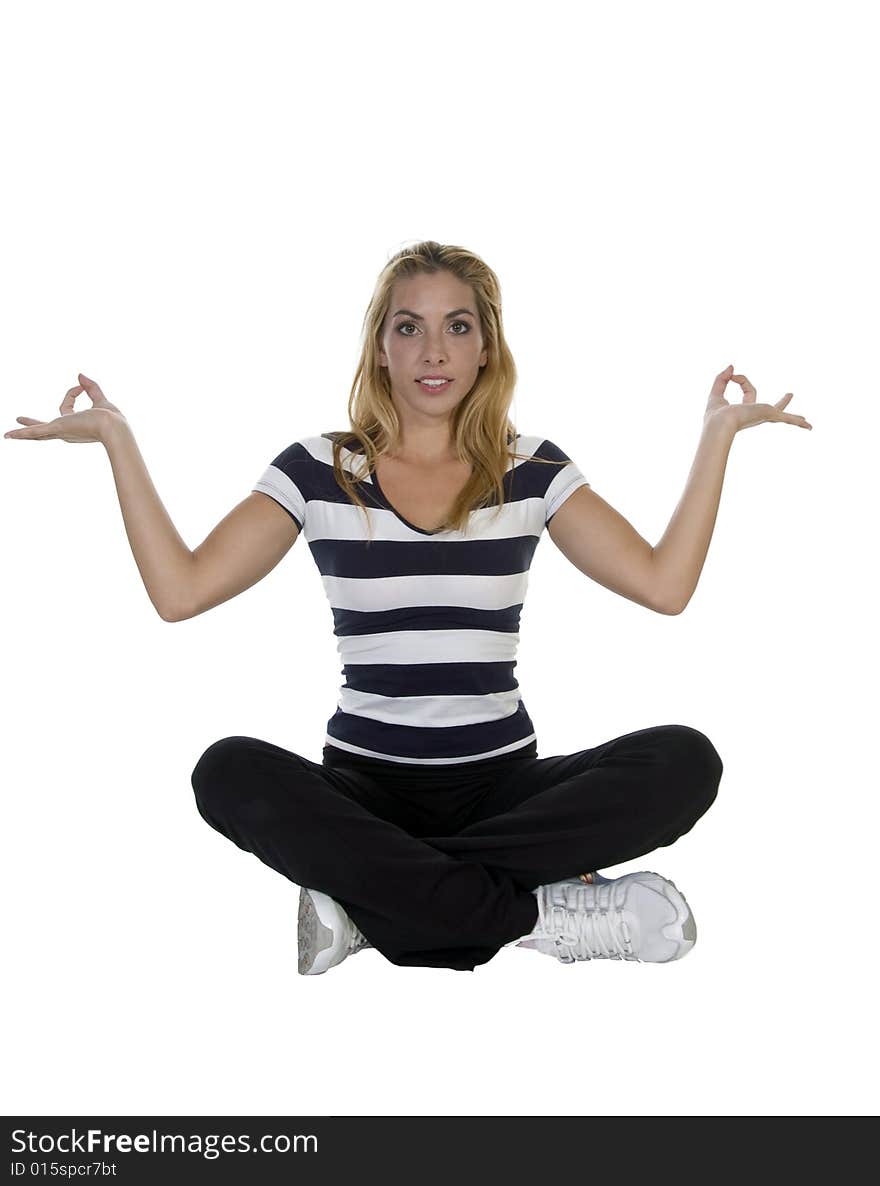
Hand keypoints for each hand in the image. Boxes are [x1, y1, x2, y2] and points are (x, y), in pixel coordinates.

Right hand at [3, 373, 126, 444]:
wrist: (114, 427)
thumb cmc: (113, 419)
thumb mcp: (101, 399)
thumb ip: (91, 388)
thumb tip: (80, 375)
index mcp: (76, 425)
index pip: (66, 406)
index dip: (72, 392)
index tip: (80, 384)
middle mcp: (68, 431)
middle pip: (46, 428)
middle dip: (33, 424)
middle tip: (19, 420)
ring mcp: (62, 431)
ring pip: (38, 433)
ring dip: (23, 433)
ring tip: (7, 435)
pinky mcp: (58, 429)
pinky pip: (36, 432)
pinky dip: (22, 433)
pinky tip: (9, 435)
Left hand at [703, 364, 811, 434]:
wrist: (719, 424)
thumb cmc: (714, 414)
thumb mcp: (716, 391)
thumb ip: (722, 378)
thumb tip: (731, 367)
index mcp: (745, 411)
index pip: (749, 390)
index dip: (741, 379)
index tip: (732, 375)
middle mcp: (755, 416)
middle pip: (771, 408)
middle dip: (782, 404)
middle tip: (790, 396)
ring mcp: (763, 416)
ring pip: (782, 416)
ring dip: (794, 418)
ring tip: (806, 421)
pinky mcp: (769, 415)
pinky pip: (787, 419)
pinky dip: (798, 423)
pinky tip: (809, 427)